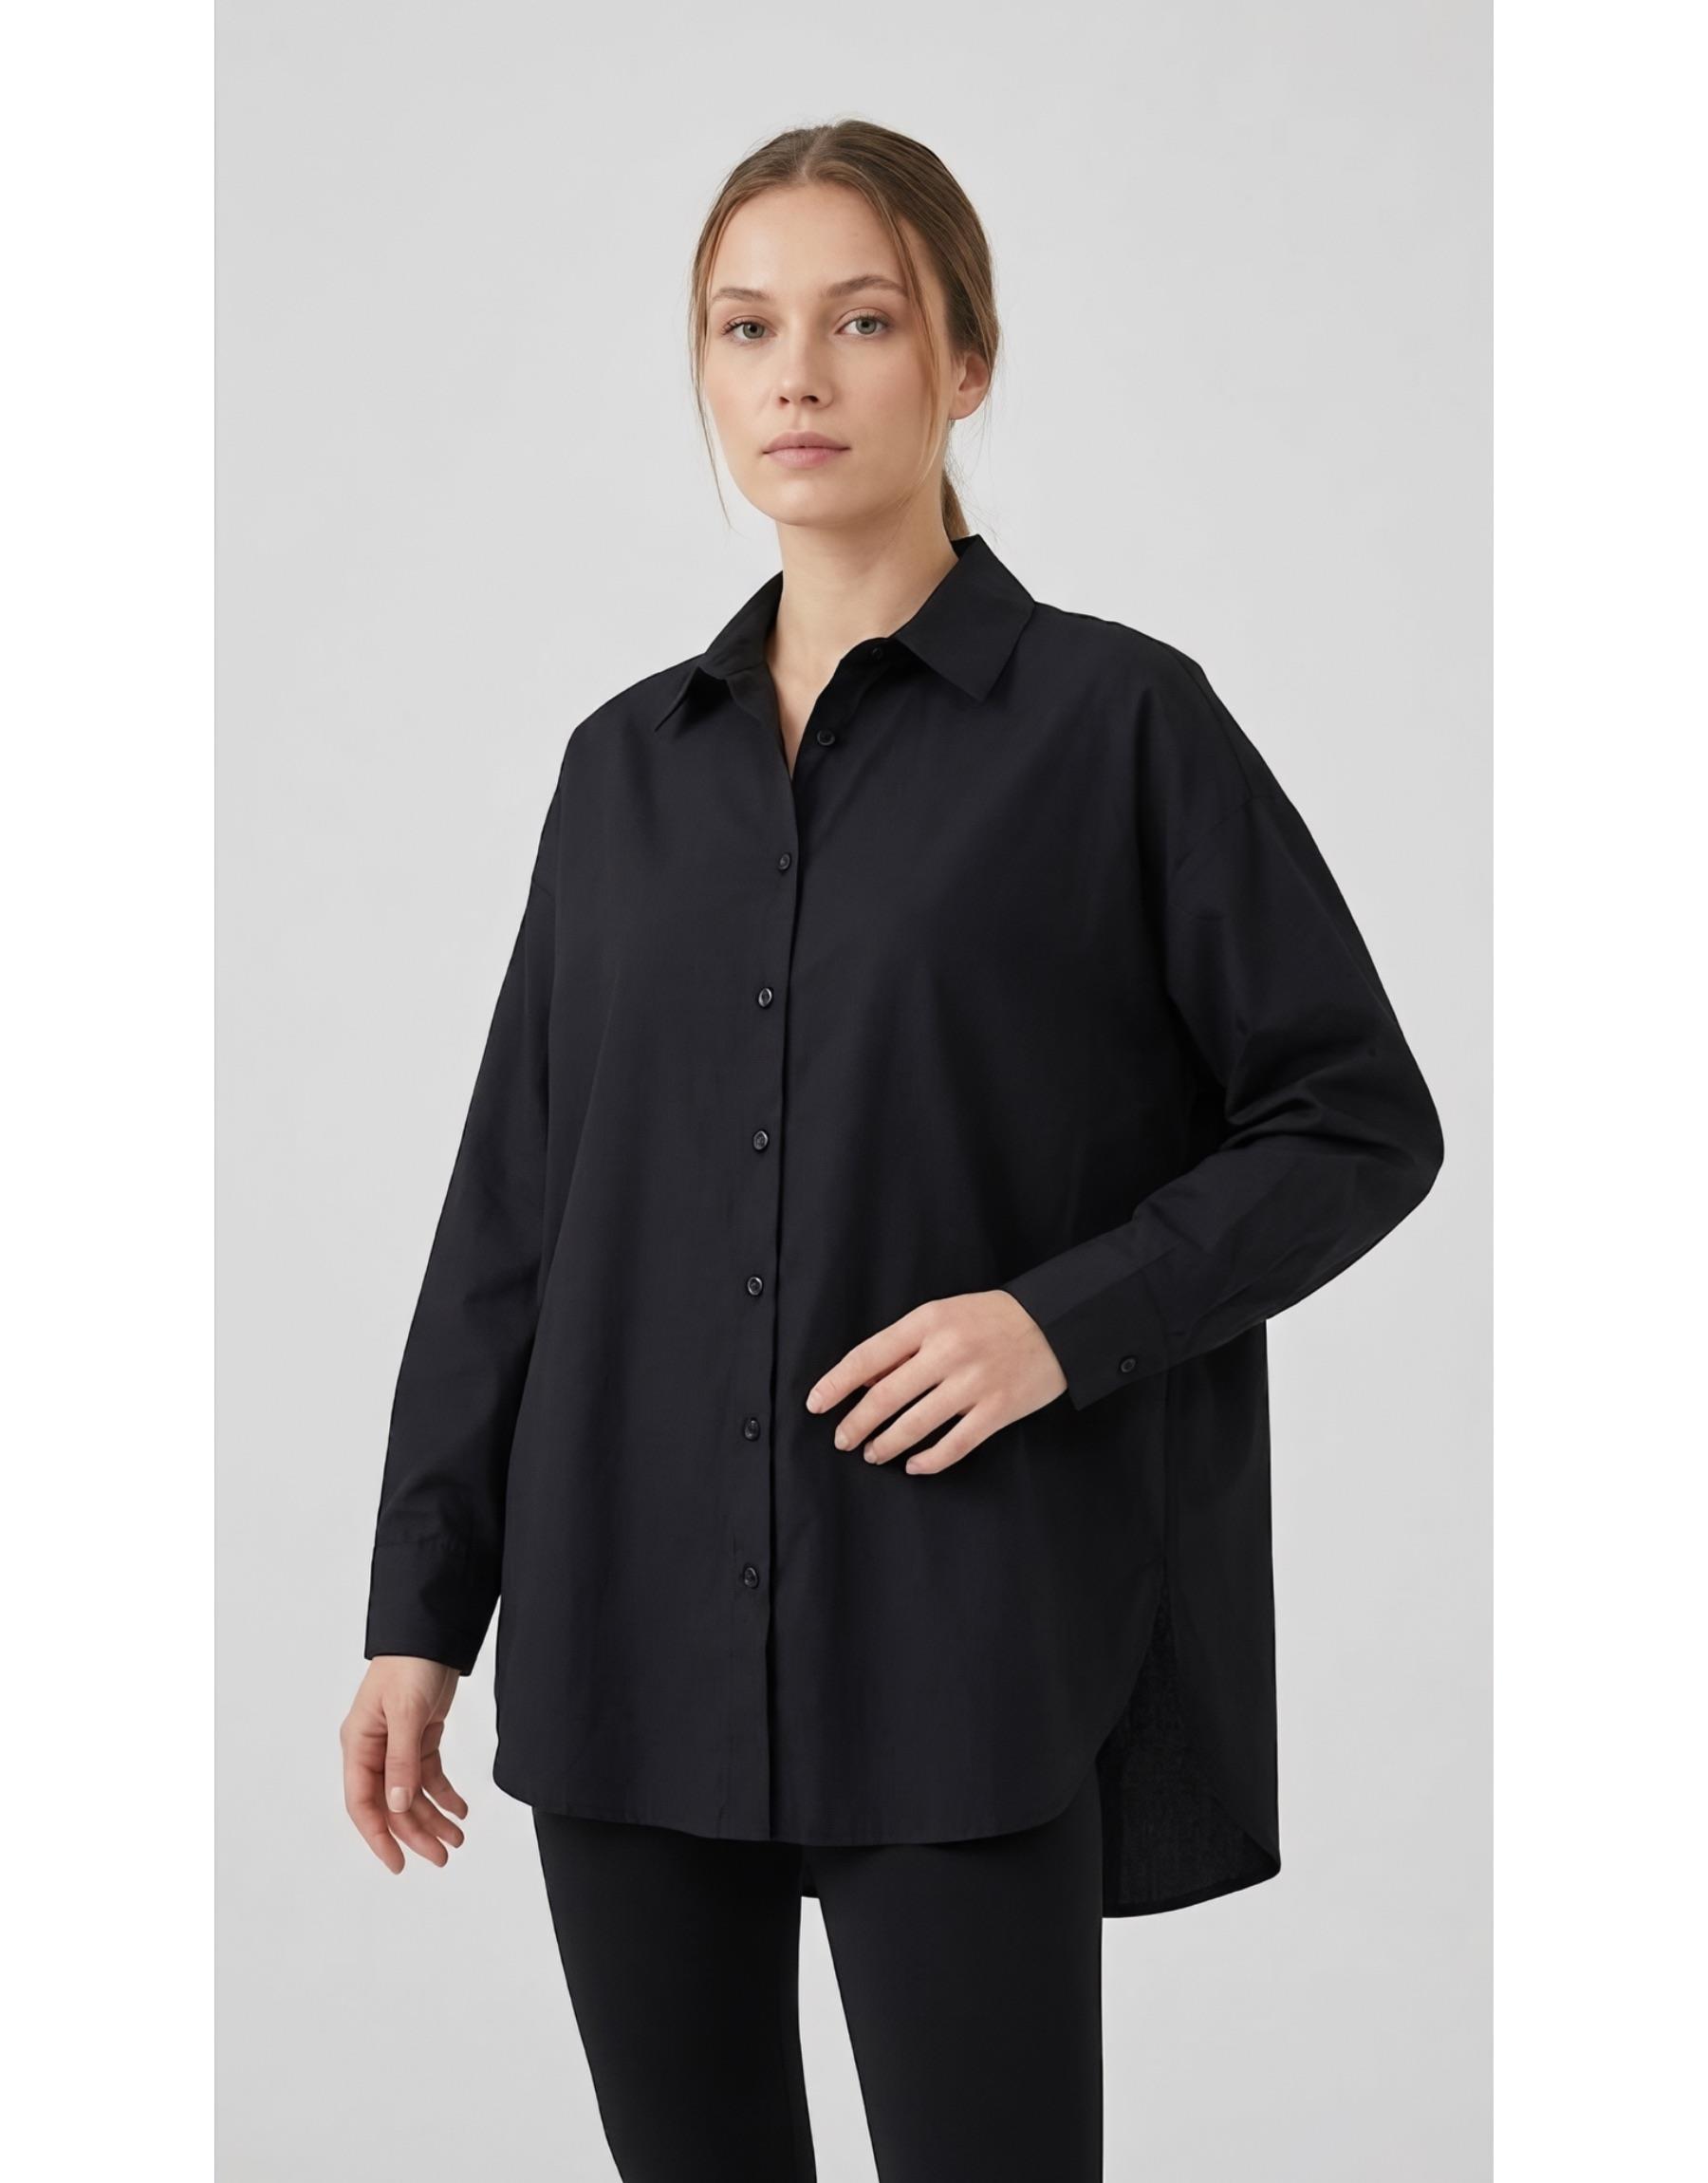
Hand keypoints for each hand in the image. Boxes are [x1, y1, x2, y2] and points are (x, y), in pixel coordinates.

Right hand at [341, 1656, 467, 1872]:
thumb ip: (401, 1761)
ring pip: (412, 1795)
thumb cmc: (409, 1664)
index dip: (378, 1836)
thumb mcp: (405, 1713)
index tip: (397, 1863)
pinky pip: (428, 1776)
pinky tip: (460, 1810)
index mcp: (358, 1745)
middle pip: (392, 1805)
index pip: (363, 1803)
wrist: (431, 1633)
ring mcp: (396, 1745)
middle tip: (442, 1856)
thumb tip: (398, 1806)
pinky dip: (443, 1794)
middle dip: (415, 1833)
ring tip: (458, 1838)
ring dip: (433, 1818)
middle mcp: (373, 1750)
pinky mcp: (419, 1737)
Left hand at [804, 1289, 1066, 1474]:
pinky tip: (913, 1465)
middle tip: (842, 1440)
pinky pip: (953, 1445)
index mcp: (929, 1322)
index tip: (816, 1404)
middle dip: (856, 1424)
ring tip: (872, 1454)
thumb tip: (864, 1381)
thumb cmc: (994, 1318)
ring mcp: (973, 1384)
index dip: (836, 1384)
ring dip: (886, 1444)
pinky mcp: (997, 1411)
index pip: (868, 1356)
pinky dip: (928, 1461)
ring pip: (914, 1425)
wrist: (1059, 1323)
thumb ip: (904, 1345)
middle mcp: (947, 1352)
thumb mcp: (944, 1314)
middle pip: (885, 1397)